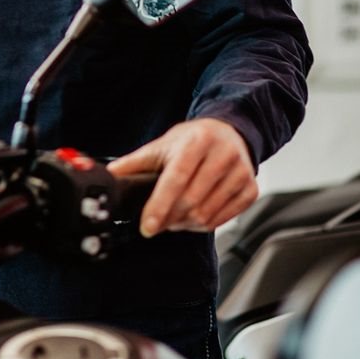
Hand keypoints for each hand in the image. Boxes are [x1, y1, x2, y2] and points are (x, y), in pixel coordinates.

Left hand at [107, 118, 257, 237]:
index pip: (176, 179)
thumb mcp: (162, 145)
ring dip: (184, 224)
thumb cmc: (192, 140)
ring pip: (207, 214)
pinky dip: (203, 225)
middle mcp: (222, 155)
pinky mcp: (250, 189)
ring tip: (174, 217)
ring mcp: (240, 173)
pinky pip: (223, 220)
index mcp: (197, 141)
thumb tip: (109, 175)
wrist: (229, 132)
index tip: (148, 227)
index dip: (160, 205)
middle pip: (191, 201)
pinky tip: (193, 217)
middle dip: (169, 217)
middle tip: (158, 221)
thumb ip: (135, 162)